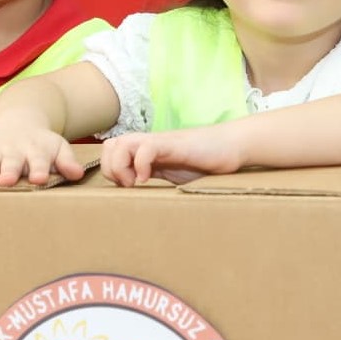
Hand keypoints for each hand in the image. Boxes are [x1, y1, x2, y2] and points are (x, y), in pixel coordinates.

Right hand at [0, 126, 83, 185]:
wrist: (18, 122)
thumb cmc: (41, 144)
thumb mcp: (58, 147)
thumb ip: (67, 161)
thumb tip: (77, 174)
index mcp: (36, 150)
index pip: (39, 159)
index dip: (39, 168)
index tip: (40, 177)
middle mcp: (14, 150)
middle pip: (12, 161)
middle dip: (10, 170)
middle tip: (9, 180)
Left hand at [99, 127, 243, 186]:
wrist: (231, 147)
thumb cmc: (203, 162)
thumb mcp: (172, 173)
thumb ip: (154, 176)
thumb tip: (136, 197)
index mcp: (145, 150)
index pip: (110, 151)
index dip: (110, 169)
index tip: (125, 188)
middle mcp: (147, 143)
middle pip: (109, 146)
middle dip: (111, 169)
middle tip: (128, 186)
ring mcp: (159, 142)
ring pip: (121, 144)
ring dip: (121, 166)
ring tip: (136, 182)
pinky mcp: (172, 144)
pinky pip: (146, 148)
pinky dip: (140, 164)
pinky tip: (147, 179)